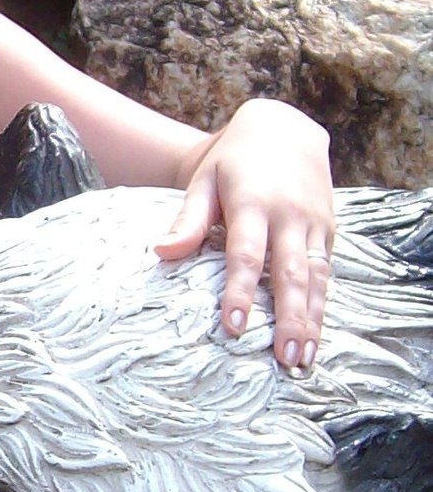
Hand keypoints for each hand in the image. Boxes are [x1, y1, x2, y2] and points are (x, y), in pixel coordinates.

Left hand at [154, 98, 333, 368]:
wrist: (284, 130)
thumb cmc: (233, 162)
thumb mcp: (205, 181)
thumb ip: (189, 219)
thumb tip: (162, 252)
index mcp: (254, 203)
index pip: (247, 254)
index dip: (240, 292)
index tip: (234, 327)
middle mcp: (290, 216)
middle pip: (290, 274)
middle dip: (289, 318)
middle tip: (284, 359)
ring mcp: (314, 224)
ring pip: (315, 279)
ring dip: (311, 321)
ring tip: (303, 361)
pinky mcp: (329, 231)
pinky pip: (326, 273)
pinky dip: (322, 306)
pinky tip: (315, 338)